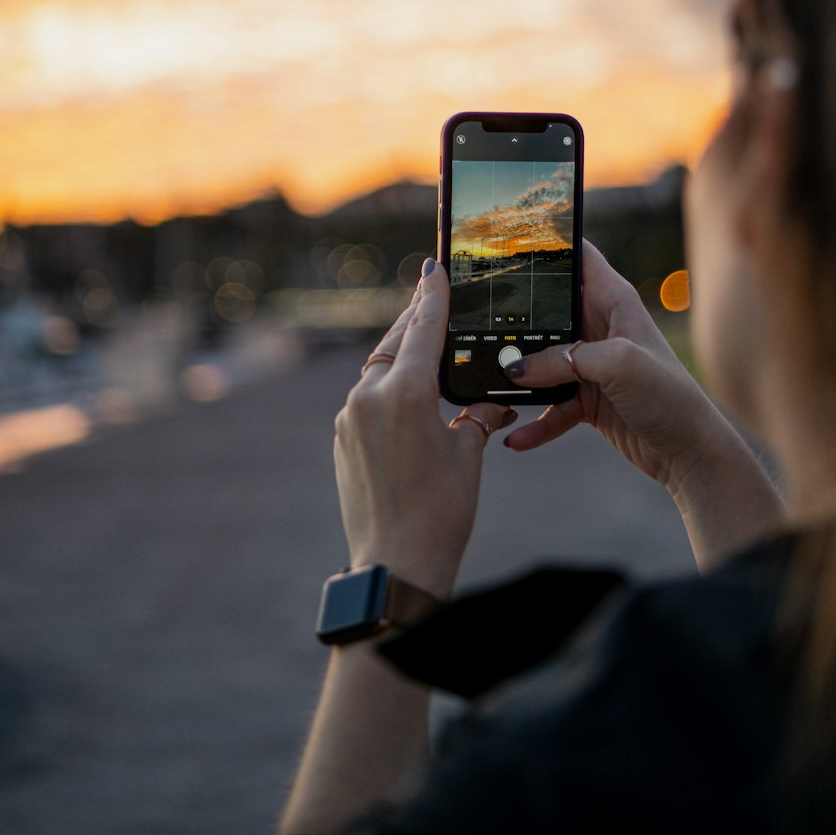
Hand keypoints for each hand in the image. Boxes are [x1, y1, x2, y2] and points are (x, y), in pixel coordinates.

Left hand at [334, 260, 510, 599]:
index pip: (423, 329)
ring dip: (401, 353)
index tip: (433, 269)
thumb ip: (477, 419)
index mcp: (405, 393)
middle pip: (396, 341)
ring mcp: (350, 416)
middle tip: (432, 293)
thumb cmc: (441, 513)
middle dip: (416, 319)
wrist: (395, 566)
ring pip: (379, 367)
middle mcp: (369, 396)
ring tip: (426, 343)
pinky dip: (388, 384)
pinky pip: (367, 396)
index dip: (433, 297)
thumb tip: (493, 402)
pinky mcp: (342, 435)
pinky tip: (408, 390)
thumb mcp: (468, 457)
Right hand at [506, 240, 736, 496]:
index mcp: (613, 300)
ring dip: (518, 375)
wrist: (691, 454)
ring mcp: (590, 363)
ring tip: (488, 385)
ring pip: (540, 360)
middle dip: (513, 316)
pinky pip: (550, 405)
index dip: (546, 242)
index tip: (505, 238)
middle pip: (546, 309)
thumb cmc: (670, 397)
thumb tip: (516, 369)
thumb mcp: (618, 365)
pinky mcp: (586, 398)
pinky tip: (517, 438)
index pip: (576, 255)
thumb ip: (564, 359)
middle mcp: (599, 326)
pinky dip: (535, 421)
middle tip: (473, 318)